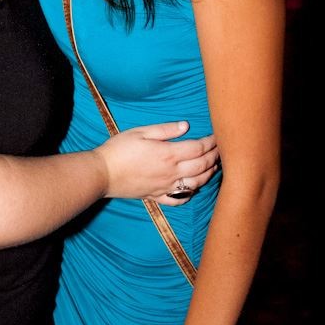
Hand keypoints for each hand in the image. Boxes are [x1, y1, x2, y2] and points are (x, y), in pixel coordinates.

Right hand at [95, 121, 217, 201]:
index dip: (211, 142)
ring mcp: (165, 186)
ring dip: (208, 175)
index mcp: (168, 154)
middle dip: (214, 157)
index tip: (217, 136)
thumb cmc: (119, 149)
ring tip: (214, 167)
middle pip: (202, 166)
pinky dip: (190, 194)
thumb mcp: (141, 132)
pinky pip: (179, 199)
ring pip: (195, 184)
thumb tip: (186, 126)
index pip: (198, 148)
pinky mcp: (157, 196)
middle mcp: (171, 173)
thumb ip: (166, 130)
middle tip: (221, 151)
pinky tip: (193, 189)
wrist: (103, 173)